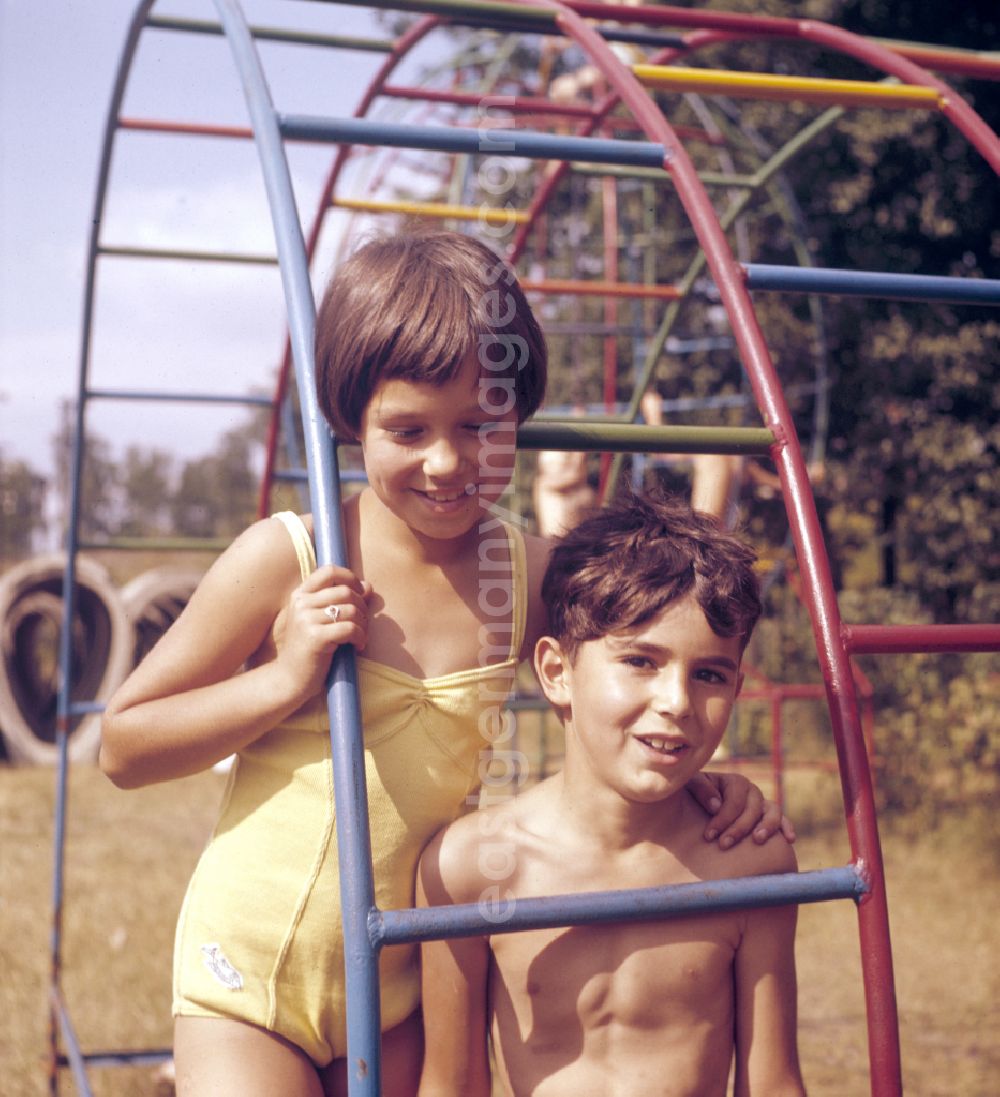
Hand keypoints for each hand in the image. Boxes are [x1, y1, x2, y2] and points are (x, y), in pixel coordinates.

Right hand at [274, 564, 370, 697]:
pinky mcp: (314, 637)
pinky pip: (350, 628)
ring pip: (351, 610)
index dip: (350, 577)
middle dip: (362, 607)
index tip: (360, 593)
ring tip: (360, 637)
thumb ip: (342, 601)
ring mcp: (305, 620)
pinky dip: (360, 637)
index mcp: (300, 595)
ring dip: (363, 625)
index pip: (329, 570)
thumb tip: (368, 585)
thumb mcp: (322, 620)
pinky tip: (358, 646)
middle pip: (346, 591)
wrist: (289, 679)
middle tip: (363, 624)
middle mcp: (301, 603)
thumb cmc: (309, 650)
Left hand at [687, 771, 795, 849]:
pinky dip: (787, 827)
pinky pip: (782, 819)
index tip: (709, 836)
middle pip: (752, 808)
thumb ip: (700, 789)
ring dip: (767, 826)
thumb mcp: (690, 785)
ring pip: (772, 811)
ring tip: (757, 840)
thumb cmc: (692, 795)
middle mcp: (750, 790)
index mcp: (733, 781)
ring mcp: (761, 803)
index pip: (733, 800)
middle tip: (723, 845)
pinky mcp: (768, 815)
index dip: (722, 818)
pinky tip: (789, 840)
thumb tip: (716, 805)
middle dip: (738, 828)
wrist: (696, 805)